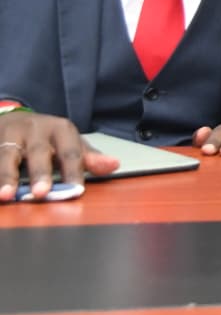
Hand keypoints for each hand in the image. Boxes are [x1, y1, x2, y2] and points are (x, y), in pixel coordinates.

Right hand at [0, 112, 118, 201]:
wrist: (13, 118)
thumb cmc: (47, 137)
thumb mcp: (71, 143)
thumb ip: (89, 157)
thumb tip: (114, 165)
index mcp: (60, 129)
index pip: (70, 152)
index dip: (73, 171)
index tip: (76, 190)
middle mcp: (34, 129)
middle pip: (38, 152)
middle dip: (40, 173)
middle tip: (41, 193)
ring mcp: (10, 135)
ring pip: (7, 155)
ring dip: (6, 176)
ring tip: (6, 196)